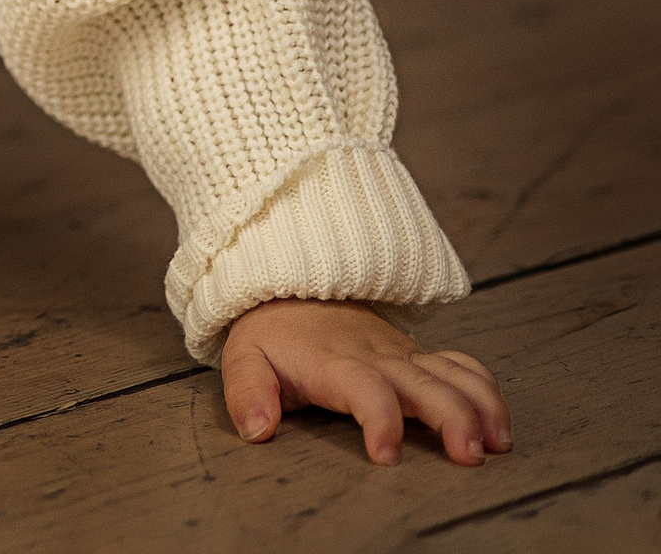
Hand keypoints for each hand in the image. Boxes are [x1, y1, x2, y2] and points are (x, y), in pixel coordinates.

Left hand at [221, 299, 511, 465]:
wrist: (289, 287)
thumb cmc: (272, 334)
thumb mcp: (244, 359)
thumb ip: (247, 394)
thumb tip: (258, 430)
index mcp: (334, 362)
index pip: (364, 388)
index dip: (379, 420)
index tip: (386, 455)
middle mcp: (377, 356)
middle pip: (425, 383)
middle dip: (451, 418)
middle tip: (467, 456)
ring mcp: (403, 353)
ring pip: (453, 373)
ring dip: (480, 406)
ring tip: (497, 445)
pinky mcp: (418, 354)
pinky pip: (462, 364)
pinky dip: (486, 390)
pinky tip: (499, 424)